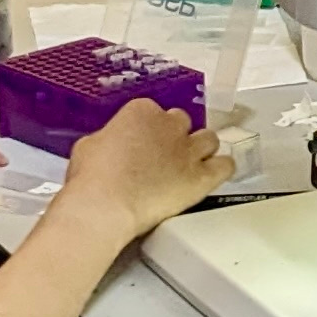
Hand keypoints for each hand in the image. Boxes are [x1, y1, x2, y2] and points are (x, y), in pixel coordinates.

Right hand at [57, 99, 234, 244]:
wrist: (105, 204)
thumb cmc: (91, 177)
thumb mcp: (90, 145)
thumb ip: (110, 139)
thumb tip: (114, 146)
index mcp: (141, 111)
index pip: (152, 112)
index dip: (147, 129)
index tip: (141, 143)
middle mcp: (170, 125)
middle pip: (182, 123)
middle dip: (174, 136)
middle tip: (164, 155)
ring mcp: (189, 151)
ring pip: (209, 139)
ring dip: (201, 149)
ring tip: (192, 163)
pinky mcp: (202, 177)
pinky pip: (225, 166)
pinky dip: (222, 167)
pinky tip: (215, 173)